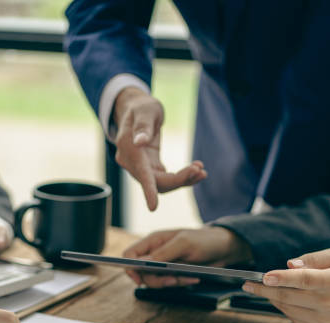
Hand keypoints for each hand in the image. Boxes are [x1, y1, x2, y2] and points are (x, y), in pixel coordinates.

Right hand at [113, 87, 206, 210]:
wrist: (137, 110)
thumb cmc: (141, 107)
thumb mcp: (144, 110)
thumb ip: (143, 126)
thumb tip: (139, 142)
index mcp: (128, 148)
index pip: (140, 173)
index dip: (148, 190)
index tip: (153, 207)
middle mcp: (132, 163)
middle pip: (155, 182)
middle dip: (178, 180)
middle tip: (200, 170)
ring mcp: (141, 168)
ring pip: (162, 184)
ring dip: (183, 180)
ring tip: (202, 171)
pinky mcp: (151, 168)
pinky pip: (166, 179)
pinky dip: (182, 177)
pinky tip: (198, 171)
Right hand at [123, 226, 252, 287]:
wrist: (224, 249)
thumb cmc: (205, 240)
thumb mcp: (184, 244)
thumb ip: (162, 253)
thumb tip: (142, 263)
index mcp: (154, 240)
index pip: (130, 254)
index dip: (130, 267)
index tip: (140, 278)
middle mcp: (156, 252)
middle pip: (141, 272)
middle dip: (155, 280)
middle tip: (172, 280)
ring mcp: (164, 264)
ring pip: (154, 280)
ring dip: (170, 283)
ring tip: (186, 278)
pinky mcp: (174, 273)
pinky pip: (169, 283)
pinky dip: (180, 284)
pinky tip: (192, 279)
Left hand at [243, 248, 329, 322]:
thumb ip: (316, 259)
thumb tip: (291, 265)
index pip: (306, 280)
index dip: (284, 278)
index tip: (265, 276)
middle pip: (291, 297)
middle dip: (266, 290)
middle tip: (249, 284)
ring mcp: (326, 321)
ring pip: (289, 309)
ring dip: (273, 298)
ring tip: (264, 288)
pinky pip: (294, 319)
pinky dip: (285, 308)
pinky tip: (284, 299)